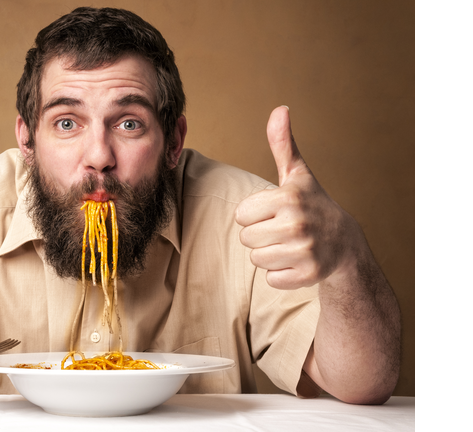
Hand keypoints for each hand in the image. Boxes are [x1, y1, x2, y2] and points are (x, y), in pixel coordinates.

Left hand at [235, 106, 355, 288]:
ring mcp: (305, 251)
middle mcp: (297, 224)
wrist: (345, 243)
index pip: (241, 215)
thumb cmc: (312, 204)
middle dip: (261, 236)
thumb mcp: (297, 175)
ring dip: (269, 255)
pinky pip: (271, 279)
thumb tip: (280, 109)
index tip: (277, 212)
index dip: (256, 215)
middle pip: (245, 239)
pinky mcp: (308, 275)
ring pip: (256, 260)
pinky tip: (298, 262)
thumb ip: (283, 144)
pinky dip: (281, 274)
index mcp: (288, 198)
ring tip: (291, 244)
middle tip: (284, 230)